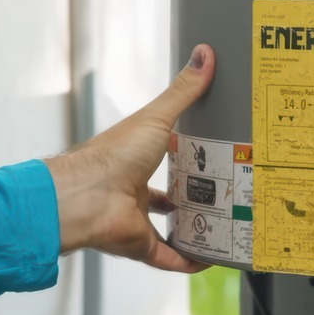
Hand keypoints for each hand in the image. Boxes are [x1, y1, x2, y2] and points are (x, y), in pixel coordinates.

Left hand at [43, 45, 215, 271]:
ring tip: (225, 224)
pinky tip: (210, 259)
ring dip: (192, 225)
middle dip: (194, 191)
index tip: (215, 149)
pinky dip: (187, 260)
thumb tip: (204, 54)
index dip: (188, 150)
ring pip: (167, 224)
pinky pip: (167, 256)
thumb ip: (183, 91)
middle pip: (168, 190)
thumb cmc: (112, 155)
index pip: (165, 151)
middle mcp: (135, 186)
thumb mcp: (156, 117)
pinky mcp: (139, 244)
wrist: (86, 199)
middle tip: (227, 190)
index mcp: (138, 155)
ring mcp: (136, 216)